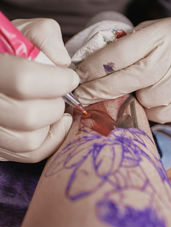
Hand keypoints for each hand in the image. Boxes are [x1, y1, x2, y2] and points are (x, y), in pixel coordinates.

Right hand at [0, 18, 78, 161]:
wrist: (1, 74)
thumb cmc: (11, 53)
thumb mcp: (24, 34)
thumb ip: (45, 37)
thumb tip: (62, 64)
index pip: (23, 81)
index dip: (56, 81)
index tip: (69, 78)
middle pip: (29, 116)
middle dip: (56, 104)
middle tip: (59, 93)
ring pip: (30, 140)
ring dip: (52, 122)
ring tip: (52, 105)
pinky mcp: (1, 146)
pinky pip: (31, 153)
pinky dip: (51, 139)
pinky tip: (54, 123)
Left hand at [75, 17, 170, 122]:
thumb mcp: (158, 34)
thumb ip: (131, 46)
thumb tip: (97, 65)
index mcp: (163, 35)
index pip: (117, 55)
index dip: (93, 68)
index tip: (79, 77)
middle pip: (121, 81)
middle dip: (95, 90)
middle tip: (81, 96)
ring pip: (138, 101)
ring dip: (133, 97)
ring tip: (149, 84)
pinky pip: (153, 113)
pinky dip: (150, 107)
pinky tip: (162, 94)